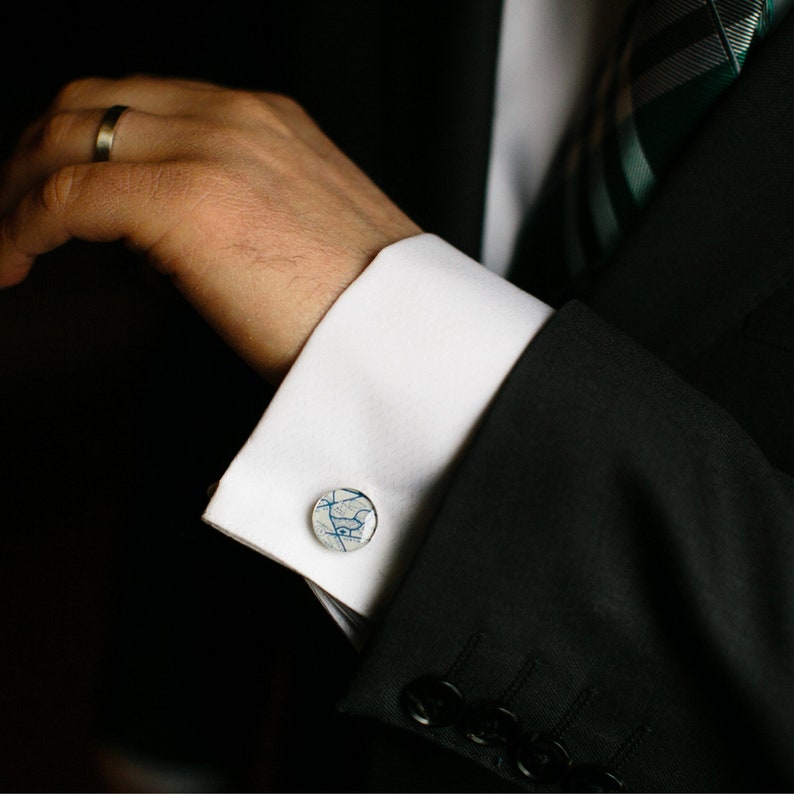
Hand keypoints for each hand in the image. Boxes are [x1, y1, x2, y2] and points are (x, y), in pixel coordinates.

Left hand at [0, 76, 421, 381]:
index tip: (55, 189)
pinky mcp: (190, 202)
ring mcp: (213, 151)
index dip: (79, 142)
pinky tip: (16, 260)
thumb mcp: (307, 226)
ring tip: (7, 241)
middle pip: (90, 103)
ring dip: (19, 187)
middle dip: (33, 153)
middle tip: (12, 209)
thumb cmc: (363, 302)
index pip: (140, 102)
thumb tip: (185, 237)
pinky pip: (70, 195)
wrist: (405, 335)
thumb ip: (247, 204)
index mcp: (264, 120)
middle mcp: (235, 118)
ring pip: (68, 138)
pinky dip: (24, 224)